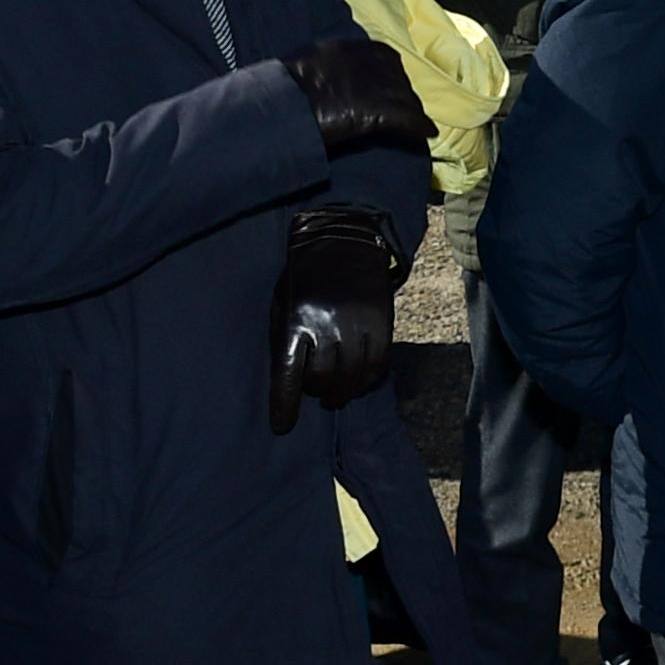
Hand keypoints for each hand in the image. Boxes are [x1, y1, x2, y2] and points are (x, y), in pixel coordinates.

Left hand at [269, 205, 404, 434]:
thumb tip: (288, 380)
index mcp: (296, 319)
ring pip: (351, 378)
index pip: (289, 375)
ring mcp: (358, 325)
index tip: (282, 427)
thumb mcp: (282, 302)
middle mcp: (327, 324)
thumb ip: (283, 339)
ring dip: (341, 393)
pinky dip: (366, 381)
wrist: (345, 238)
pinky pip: (376, 366)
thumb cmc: (304, 275)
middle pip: (323, 380)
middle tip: (314, 391)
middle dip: (316, 392)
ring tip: (334, 395)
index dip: (285, 406)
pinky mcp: (382, 323)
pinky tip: (357, 382)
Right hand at [281, 37, 426, 156]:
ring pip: (405, 95)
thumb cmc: (280, 91)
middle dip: (403, 90)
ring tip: (415, 123)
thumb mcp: (301, 67)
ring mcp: (374, 84)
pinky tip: (427, 134)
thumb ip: (320, 69)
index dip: (389, 71)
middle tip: (405, 106)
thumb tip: (322, 79)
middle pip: (396, 74)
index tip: (390, 83)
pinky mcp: (379, 109)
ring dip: (411, 108)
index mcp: (343, 48)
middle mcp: (364, 61)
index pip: (380, 54)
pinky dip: (418, 126)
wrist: (279, 108)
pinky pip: (407, 117)